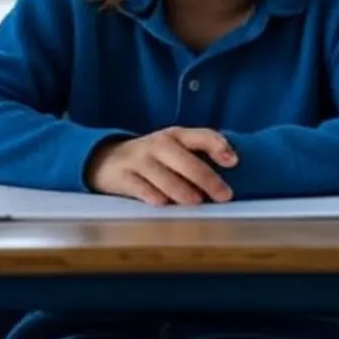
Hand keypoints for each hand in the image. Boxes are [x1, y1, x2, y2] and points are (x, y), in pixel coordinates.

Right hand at [85, 127, 237, 205]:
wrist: (105, 160)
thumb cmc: (151, 158)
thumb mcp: (173, 149)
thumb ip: (199, 155)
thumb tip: (232, 169)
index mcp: (175, 136)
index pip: (201, 135)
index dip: (218, 146)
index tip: (233, 162)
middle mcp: (157, 145)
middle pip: (184, 159)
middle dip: (206, 177)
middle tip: (223, 195)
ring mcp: (138, 160)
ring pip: (162, 175)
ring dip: (181, 189)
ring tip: (195, 201)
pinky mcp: (122, 176)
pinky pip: (138, 186)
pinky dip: (151, 194)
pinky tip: (162, 203)